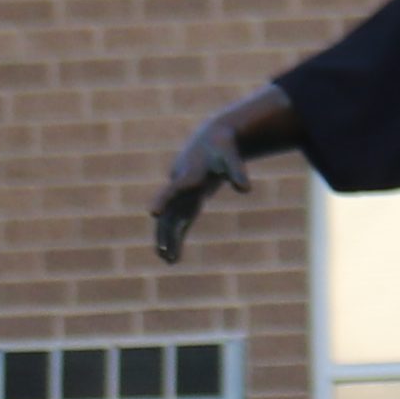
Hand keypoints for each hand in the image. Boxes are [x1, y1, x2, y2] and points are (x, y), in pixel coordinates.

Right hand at [150, 111, 259, 263]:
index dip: (164, 199)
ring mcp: (182, 195)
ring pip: (171, 220)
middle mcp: (181, 186)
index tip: (153, 213)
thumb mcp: (231, 156)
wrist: (211, 138)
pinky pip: (179, 222)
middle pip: (170, 211)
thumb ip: (237, 171)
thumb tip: (245, 189)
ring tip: (168, 260)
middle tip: (163, 252)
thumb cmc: (222, 146)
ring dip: (168, 239)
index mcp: (189, 174)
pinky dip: (176, 237)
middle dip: (165, 230)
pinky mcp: (188, 201)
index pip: (174, 189)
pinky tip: (174, 256)